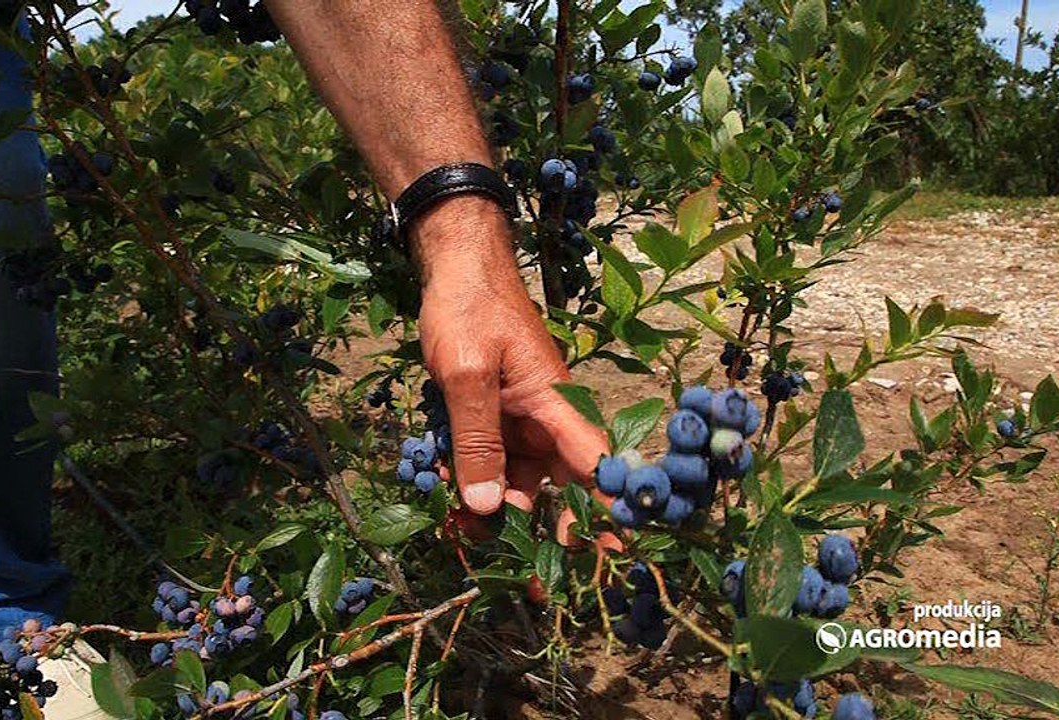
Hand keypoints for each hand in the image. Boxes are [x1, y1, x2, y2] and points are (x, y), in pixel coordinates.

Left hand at [411, 196, 615, 547]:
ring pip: (517, 483)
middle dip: (544, 534)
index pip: (597, 468)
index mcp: (557, 406)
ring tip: (463, 542)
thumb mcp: (468, 373)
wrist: (452, 266)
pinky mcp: (494, 419)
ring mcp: (519, 421)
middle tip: (530, 583)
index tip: (611, 560)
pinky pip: (489, 464)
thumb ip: (477, 439)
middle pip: (558, 489)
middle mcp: (547, 420)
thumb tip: (488, 506)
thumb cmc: (469, 308)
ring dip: (495, 515)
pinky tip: (447, 508)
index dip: (609, 515)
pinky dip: (471, 487)